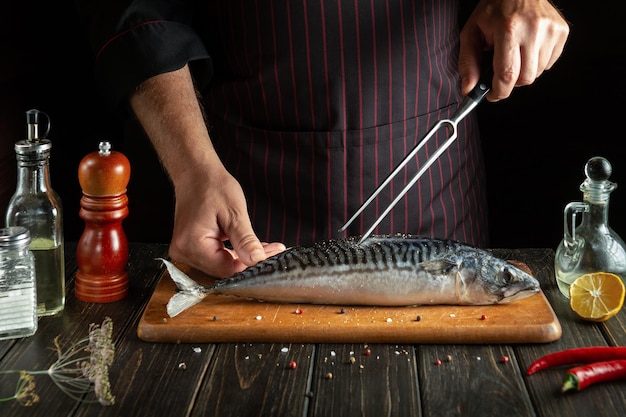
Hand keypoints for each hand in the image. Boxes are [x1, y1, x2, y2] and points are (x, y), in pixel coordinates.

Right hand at [168, 163, 285, 277]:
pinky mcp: (191, 249)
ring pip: (222, 264)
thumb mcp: (234, 212)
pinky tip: (251, 246)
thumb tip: (257, 260)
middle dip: (250, 261)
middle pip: (224, 269)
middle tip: (274, 250)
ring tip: (266, 247)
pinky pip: (216, 258)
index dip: (252, 265)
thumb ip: (245, 240)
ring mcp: (185, 251)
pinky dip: (234, 253)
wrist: (195, 173)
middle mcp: (184, 252)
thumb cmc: (212, 186)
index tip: (273, 256)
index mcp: (192, 245)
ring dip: (245, 258)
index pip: (227, 269)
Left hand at [459, 0, 569, 100]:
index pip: (507, 74)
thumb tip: (468, 89)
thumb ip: (468, 63)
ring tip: (515, 55)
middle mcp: (533, 29)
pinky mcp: (562, 31)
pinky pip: (549, 63)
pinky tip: (527, 48)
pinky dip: (537, 62)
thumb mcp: (472, 33)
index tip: (492, 95)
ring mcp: (551, 30)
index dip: (499, 92)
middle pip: (525, 78)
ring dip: (524, 72)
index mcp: (509, 29)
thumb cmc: (493, 10)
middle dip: (511, 83)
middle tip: (502, 73)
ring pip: (538, 73)